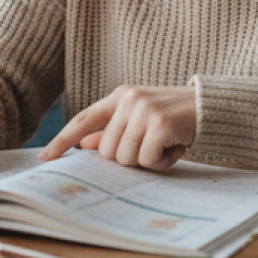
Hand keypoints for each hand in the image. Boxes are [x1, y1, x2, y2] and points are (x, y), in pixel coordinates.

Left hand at [40, 85, 196, 171]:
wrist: (212, 107)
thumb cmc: (174, 118)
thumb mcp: (140, 120)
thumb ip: (112, 131)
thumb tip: (83, 145)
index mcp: (119, 96)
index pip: (83, 120)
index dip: (62, 140)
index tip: (45, 158)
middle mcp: (128, 99)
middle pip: (107, 152)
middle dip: (128, 158)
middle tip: (151, 146)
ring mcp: (144, 109)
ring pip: (126, 158)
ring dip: (147, 161)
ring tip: (165, 145)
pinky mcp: (161, 123)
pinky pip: (147, 160)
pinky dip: (162, 161)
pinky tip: (175, 146)